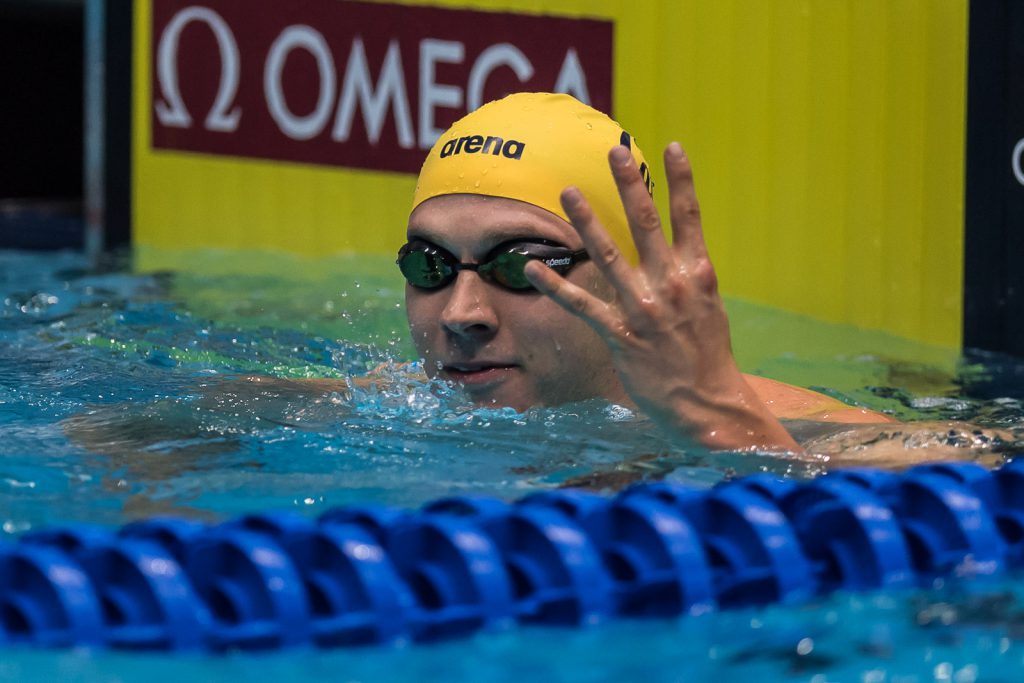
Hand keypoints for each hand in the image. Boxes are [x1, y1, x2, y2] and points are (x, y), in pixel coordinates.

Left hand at [524, 143, 800, 451]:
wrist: (708, 403)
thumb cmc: (708, 356)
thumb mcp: (708, 307)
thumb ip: (688, 275)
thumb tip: (678, 249)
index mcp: (698, 273)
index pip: (689, 216)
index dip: (682, 180)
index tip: (673, 147)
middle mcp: (671, 284)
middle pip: (645, 223)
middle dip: (629, 184)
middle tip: (614, 151)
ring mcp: (644, 308)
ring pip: (608, 254)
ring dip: (585, 221)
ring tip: (567, 191)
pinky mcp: (620, 335)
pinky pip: (581, 304)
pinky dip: (555, 285)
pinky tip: (533, 267)